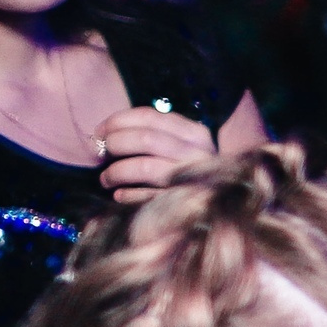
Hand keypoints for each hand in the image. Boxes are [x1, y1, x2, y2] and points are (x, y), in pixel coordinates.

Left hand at [95, 105, 217, 202]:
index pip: (150, 117)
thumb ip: (157, 135)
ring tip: (105, 178)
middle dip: (114, 144)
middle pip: (145, 139)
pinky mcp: (186, 205)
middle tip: (101, 153)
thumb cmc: (195, 175)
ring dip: (115, 172)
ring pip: (143, 167)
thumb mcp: (184, 148)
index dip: (117, 121)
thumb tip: (107, 134)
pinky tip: (119, 195)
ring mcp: (194, 180)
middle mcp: (198, 154)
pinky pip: (147, 197)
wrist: (226, 210)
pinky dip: (127, 195)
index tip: (99, 131)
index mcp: (196, 134)